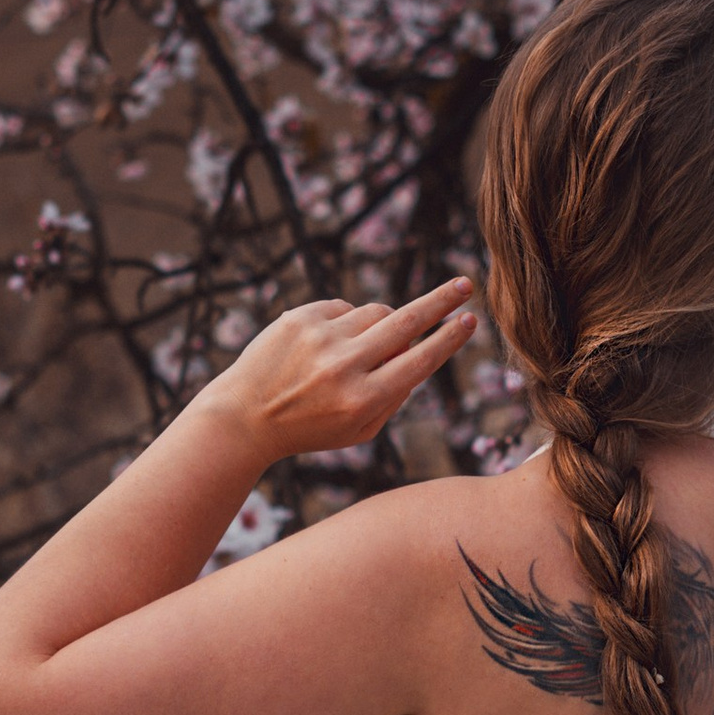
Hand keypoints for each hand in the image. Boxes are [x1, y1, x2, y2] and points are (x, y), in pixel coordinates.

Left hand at [202, 278, 476, 461]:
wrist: (244, 417)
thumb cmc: (310, 427)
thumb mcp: (359, 430)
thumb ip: (395, 396)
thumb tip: (421, 352)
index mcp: (363, 400)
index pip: (420, 361)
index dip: (448, 339)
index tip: (469, 320)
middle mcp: (344, 367)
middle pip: (407, 322)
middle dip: (441, 301)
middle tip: (465, 284)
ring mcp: (320, 339)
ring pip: (375, 313)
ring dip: (381, 326)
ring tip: (359, 351)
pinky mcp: (299, 318)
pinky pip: (343, 308)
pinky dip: (345, 323)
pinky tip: (325, 347)